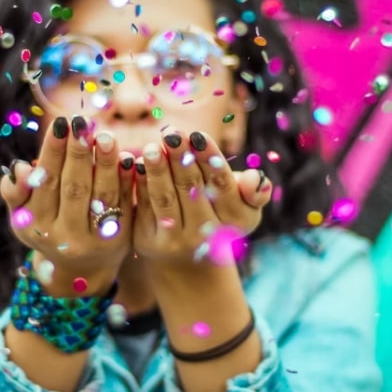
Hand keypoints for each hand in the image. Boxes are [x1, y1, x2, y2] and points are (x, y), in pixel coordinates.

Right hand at [0, 116, 135, 292]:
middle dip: (78, 153)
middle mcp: (64, 236)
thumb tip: (20, 168)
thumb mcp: (23, 215)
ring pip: (101, 195)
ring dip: (104, 163)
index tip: (60, 123)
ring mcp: (94, 240)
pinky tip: (128, 158)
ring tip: (105, 136)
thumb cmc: (47, 227)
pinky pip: (124, 204)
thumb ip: (15, 192)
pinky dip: (125, 180)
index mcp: (36, 225)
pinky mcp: (120, 239)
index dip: (53, 152)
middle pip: (74, 187)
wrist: (80, 267)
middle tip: (82, 123)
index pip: (45, 182)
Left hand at [132, 129, 271, 265]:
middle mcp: (205, 234)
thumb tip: (256, 178)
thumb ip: (254, 191)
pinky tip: (135, 163)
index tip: (197, 135)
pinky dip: (140, 184)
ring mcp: (175, 240)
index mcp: (234, 220)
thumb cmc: (218, 215)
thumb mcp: (243, 207)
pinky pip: (143, 206)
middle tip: (172, 133)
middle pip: (191, 189)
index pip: (221, 185)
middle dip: (181, 158)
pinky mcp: (147, 241)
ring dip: (158, 170)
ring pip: (165, 198)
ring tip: (152, 147)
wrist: (187, 258)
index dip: (209, 159)